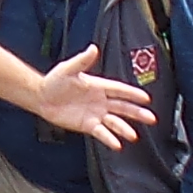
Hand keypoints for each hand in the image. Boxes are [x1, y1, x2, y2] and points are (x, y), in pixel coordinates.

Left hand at [31, 51, 157, 149]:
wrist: (42, 97)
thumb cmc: (54, 81)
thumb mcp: (68, 69)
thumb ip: (82, 60)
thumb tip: (93, 48)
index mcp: (98, 86)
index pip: (119, 90)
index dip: (133, 94)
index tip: (146, 98)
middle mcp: (100, 101)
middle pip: (123, 107)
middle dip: (137, 113)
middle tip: (151, 118)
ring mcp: (95, 114)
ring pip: (114, 122)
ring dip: (124, 128)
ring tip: (133, 136)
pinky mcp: (88, 125)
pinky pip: (101, 133)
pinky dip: (109, 139)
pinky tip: (117, 144)